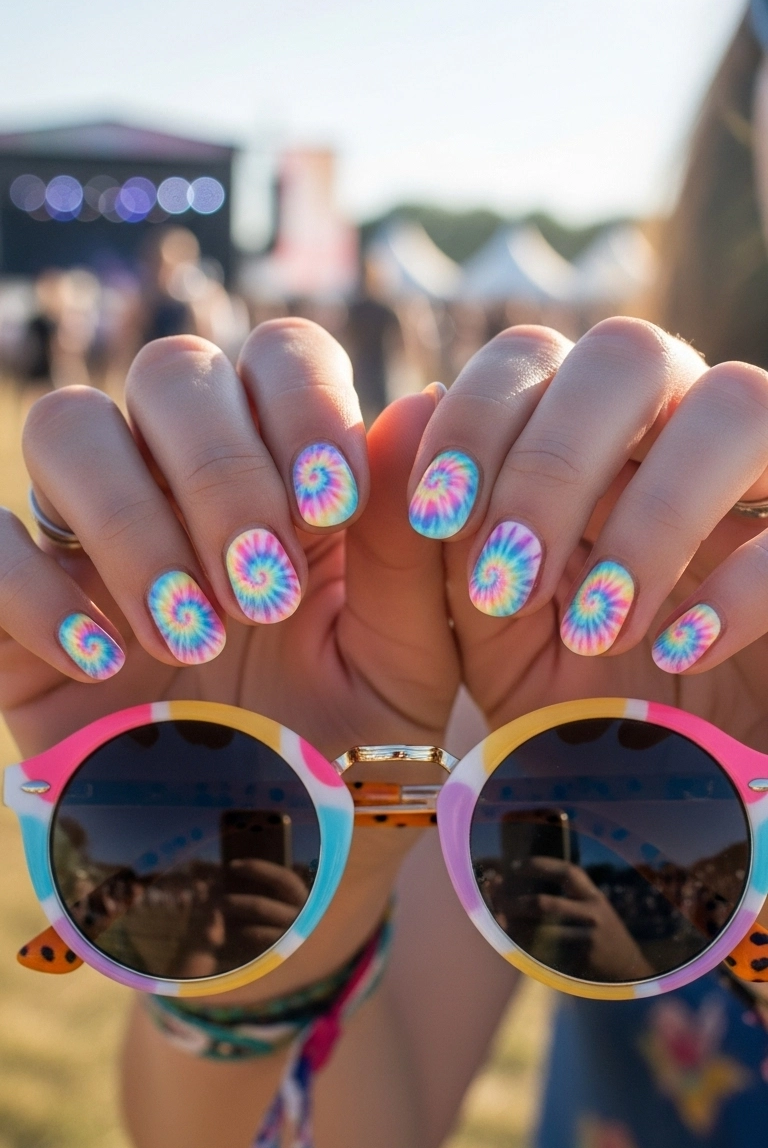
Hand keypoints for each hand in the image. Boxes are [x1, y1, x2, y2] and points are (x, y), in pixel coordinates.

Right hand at [0, 321, 459, 992]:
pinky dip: (36, 589)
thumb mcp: (403, 667)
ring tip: (194, 632)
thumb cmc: (351, 760)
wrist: (269, 882)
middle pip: (171, 372)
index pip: (278, 356)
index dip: (299, 402)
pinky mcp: (18, 615)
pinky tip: (108, 664)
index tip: (331, 501)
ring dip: (134, 519)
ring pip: (70, 426)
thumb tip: (424, 400)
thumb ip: (409, 546)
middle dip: (220, 468)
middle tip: (265, 592)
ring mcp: (97, 542)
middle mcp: (189, 485)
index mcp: (293, 476)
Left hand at [406, 316, 767, 747]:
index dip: (476, 417)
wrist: (677, 795)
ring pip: (736, 404)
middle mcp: (676, 430)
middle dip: (553, 460)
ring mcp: (762, 482)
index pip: (530, 357)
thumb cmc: (571, 702)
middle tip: (509, 578)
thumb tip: (406, 406)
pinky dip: (741, 584)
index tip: (439, 515)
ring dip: (650, 514)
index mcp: (581, 435)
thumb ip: (429, 542)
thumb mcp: (485, 636)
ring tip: (596, 625)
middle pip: (630, 352)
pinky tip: (678, 652)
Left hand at [482, 855, 653, 982]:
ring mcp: (587, 939)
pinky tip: (515, 942)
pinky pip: (546, 953)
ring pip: (540, 932)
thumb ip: (570, 897)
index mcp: (595, 897)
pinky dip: (527, 947)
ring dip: (515, 927)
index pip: (567, 872)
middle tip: (498, 901)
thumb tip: (524, 886)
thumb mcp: (596, 910)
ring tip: (501, 921)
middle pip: (544, 904)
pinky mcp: (581, 961)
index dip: (540, 865)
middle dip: (515, 902)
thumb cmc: (603, 936)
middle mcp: (593, 915)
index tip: (516, 865)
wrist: (629, 971)